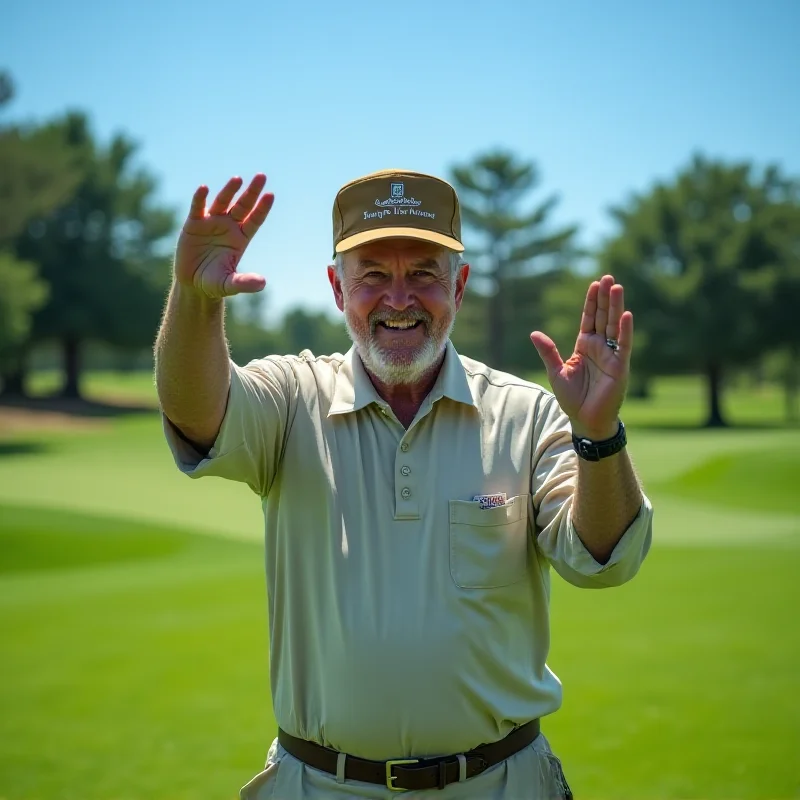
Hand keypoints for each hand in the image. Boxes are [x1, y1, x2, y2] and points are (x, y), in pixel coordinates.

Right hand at [174, 174, 273, 297]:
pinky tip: (204, 188)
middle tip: (262, 176)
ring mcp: (211, 223)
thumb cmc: (214, 283)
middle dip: (252, 192)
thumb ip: (244, 283)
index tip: (270, 195)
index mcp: (241, 238)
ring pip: (222, 202)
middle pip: (243, 206)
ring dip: (230, 191)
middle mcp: (229, 226)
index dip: (262, 208)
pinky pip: (198, 208)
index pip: (255, 219)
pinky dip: (200, 198)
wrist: (192, 283)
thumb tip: (262, 283)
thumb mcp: (230, 284)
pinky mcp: (193, 224)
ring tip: (238, 179)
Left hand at [530, 275, 632, 439]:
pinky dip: (625, 330)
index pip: (589, 319)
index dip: (591, 302)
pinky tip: (625, 314)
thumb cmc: (572, 398)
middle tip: (608, 277)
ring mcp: (611, 355)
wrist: (585, 419)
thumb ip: (548, 352)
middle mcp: (600, 347)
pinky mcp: (620, 366)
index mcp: (584, 346)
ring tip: (617, 287)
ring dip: (616, 307)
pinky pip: (623, 345)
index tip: (594, 284)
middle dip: (605, 298)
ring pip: (614, 326)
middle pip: (603, 317)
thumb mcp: (556, 372)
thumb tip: (534, 333)